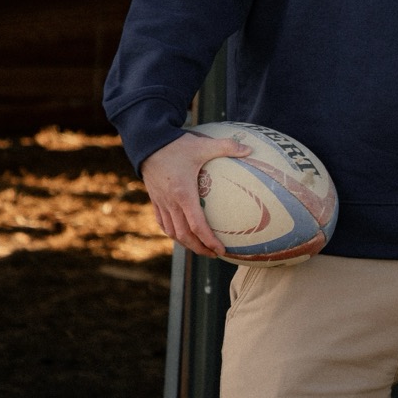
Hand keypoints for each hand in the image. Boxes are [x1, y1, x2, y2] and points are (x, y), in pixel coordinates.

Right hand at [141, 132, 251, 257]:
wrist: (147, 143)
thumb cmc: (176, 145)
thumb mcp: (203, 145)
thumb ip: (227, 147)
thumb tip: (250, 149)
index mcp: (184, 193)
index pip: (197, 225)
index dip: (209, 241)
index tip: (221, 250)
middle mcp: (171, 202)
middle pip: (184, 235)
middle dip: (199, 248)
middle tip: (214, 254)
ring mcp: (161, 203)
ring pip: (172, 232)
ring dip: (186, 244)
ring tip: (201, 248)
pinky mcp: (155, 199)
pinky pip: (163, 223)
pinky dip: (173, 232)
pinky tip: (182, 234)